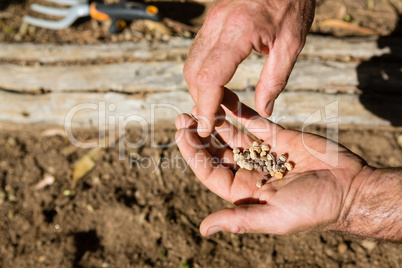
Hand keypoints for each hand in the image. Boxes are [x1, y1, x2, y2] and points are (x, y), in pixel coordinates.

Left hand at [175, 102, 370, 235]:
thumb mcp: (274, 218)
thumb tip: (204, 229)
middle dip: (198, 134)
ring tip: (198, 104)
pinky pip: (254, 121)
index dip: (193, 153)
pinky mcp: (278, 136)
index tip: (181, 132)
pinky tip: (224, 97)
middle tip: (183, 116)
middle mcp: (248, 171)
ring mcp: (262, 152)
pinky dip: (239, 110)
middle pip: (216, 151)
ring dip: (215, 120)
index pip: (209, 170)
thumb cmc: (314, 208)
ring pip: (232, 134)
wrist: (351, 189)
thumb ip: (239, 219)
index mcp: (243, 192)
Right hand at [183, 0, 315, 136]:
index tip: (206, 126)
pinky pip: (199, 52)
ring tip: (219, 103)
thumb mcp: (292, 43)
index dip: (205, 106)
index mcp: (238, 31)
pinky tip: (219, 83)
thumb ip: (275, 79)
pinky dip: (203, 73)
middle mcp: (217, 25)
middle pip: (194, 72)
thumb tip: (264, 110)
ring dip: (200, 87)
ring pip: (192, 62)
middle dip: (200, 99)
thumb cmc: (293, 3)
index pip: (210, 77)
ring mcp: (212, 21)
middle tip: (216, 117)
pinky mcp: (212, 20)